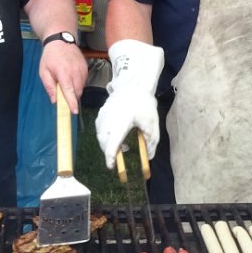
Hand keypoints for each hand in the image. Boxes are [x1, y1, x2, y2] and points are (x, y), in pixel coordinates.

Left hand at [39, 40, 88, 113]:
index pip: (69, 90)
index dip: (71, 102)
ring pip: (81, 88)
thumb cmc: (50, 57)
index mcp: (63, 73)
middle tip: (62, 94)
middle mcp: (75, 72)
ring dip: (74, 90)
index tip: (74, 111)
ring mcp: (82, 70)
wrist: (61, 40)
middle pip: (77, 92)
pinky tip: (71, 77)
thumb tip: (54, 100)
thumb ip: (49, 86)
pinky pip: (83, 82)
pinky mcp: (86, 69)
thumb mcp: (43, 71)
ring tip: (66, 82)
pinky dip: (78, 84)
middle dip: (71, 97)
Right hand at [94, 39, 164, 168]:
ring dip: (107, 145)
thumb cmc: (144, 104)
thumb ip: (151, 142)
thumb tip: (148, 156)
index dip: (111, 157)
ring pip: (100, 137)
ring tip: (121, 146)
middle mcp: (109, 119)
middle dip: (109, 153)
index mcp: (121, 122)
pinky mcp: (101, 113)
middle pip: (104, 142)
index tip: (112, 166)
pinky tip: (115, 136)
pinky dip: (105, 137)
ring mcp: (103, 116)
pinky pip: (99, 129)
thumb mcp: (152, 123)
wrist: (134, 85)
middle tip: (118, 158)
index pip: (112, 144)